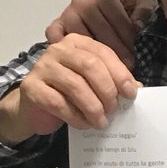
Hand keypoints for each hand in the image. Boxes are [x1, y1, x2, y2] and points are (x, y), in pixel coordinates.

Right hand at [0, 34, 139, 143]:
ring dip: (93, 107)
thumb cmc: (68, 93)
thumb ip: (111, 81)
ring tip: (101, 121)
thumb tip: (136, 88)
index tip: (131, 94)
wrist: (35, 108)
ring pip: (75, 85)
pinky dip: (75, 116)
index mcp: (77, 43)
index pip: (104, 53)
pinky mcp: (31, 87)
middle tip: (114, 109)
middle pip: (90, 66)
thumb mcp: (92, 83)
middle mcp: (58, 50)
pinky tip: (84, 124)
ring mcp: (42, 67)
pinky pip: (58, 103)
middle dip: (107, 90)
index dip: (120, 74)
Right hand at [45, 0, 155, 67]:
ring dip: (93, 55)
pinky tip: (82, 67)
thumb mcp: (141, 9)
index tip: (134, 57)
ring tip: (108, 70)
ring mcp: (66, 13)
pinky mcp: (54, 27)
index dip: (126, 38)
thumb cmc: (125, 15)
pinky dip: (67, 51)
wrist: (104, 20)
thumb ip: (144, 11)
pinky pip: (56, 39)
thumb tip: (137, 24)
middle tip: (124, 68)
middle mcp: (81, 0)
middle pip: (97, 28)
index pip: (115, 17)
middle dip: (113, 50)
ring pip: (78, 36)